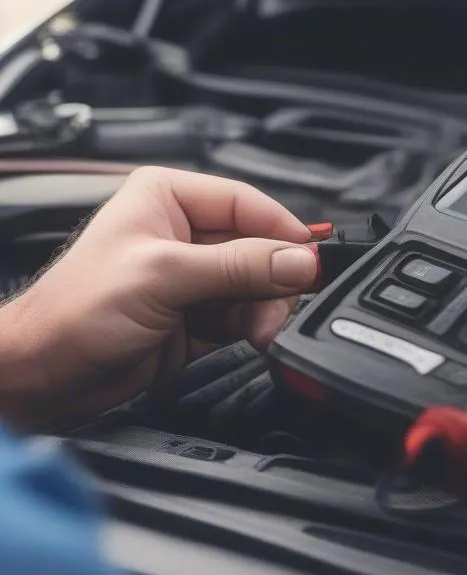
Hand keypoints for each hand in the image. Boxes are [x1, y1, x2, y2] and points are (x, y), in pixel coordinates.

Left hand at [0, 167, 317, 431]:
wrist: (47, 374)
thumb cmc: (75, 312)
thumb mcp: (165, 275)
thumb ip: (239, 266)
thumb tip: (299, 260)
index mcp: (169, 199)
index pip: (247, 204)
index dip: (283, 232)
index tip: (311, 260)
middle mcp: (185, 234)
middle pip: (261, 248)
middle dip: (275, 280)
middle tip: (280, 305)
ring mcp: (195, 278)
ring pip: (260, 286)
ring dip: (267, 310)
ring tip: (260, 331)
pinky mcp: (201, 316)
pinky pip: (249, 316)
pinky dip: (258, 328)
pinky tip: (256, 338)